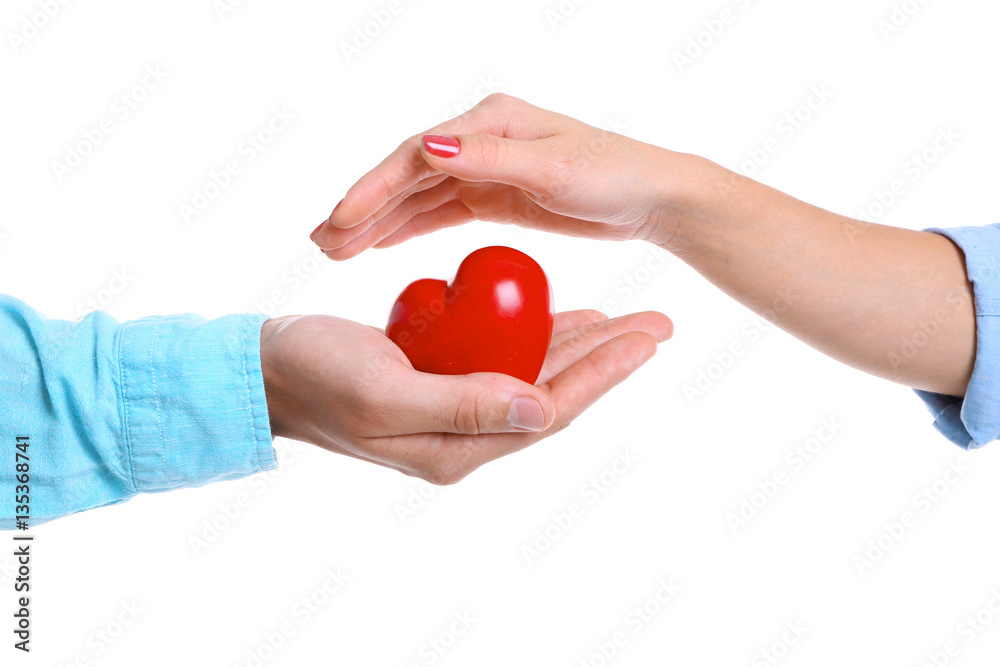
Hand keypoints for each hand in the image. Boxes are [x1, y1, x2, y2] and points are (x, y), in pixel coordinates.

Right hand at [259, 309, 670, 483]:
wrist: (262, 371)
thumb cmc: (314, 377)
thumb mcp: (385, 393)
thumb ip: (463, 406)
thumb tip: (543, 409)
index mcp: (457, 449)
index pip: (549, 410)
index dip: (602, 373)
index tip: (647, 338)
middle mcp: (463, 437)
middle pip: (553, 393)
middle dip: (607, 357)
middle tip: (657, 323)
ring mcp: (451, 410)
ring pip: (531, 375)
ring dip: (579, 345)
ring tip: (626, 318)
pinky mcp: (438, 382)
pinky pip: (500, 360)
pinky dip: (532, 337)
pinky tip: (557, 315)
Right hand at [312, 94, 686, 259]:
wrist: (651, 198)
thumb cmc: (611, 175)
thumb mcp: (552, 169)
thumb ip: (489, 158)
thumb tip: (426, 145)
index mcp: (490, 122)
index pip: (416, 156)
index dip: (373, 189)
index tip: (341, 220)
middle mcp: (481, 140)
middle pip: (407, 176)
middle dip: (364, 208)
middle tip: (322, 242)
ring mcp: (486, 169)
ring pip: (419, 198)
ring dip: (379, 222)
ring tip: (336, 248)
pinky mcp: (496, 196)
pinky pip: (441, 213)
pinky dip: (410, 228)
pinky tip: (380, 245)